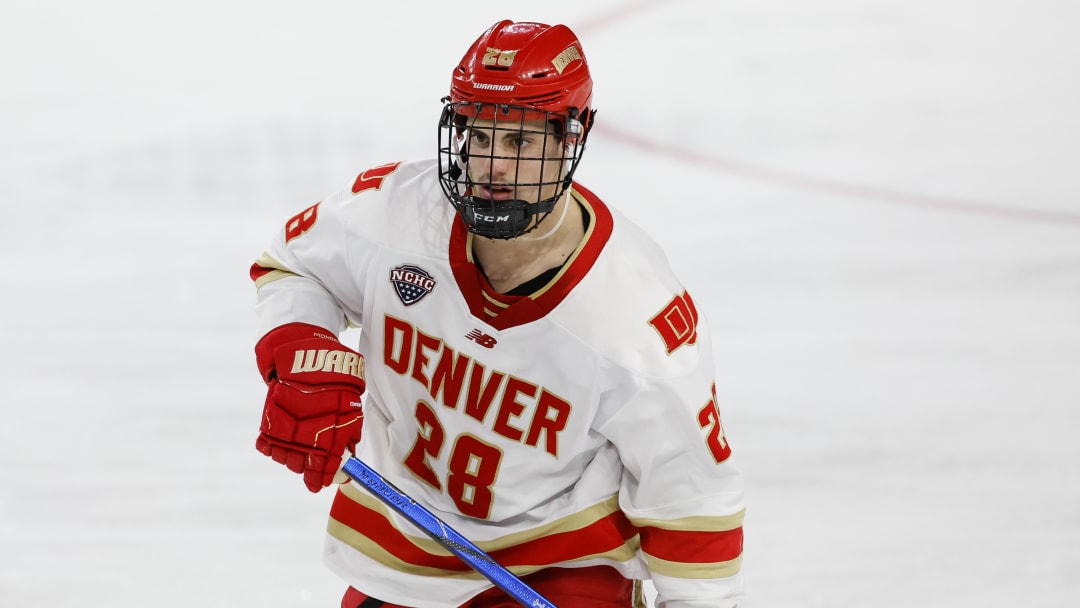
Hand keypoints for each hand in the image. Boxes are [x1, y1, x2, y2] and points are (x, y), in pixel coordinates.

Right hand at [255, 323, 365, 491]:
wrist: (303, 351)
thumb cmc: (333, 375)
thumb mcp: (351, 397)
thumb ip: (349, 426)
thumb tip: (349, 453)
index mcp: (332, 421)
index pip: (329, 458)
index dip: (327, 474)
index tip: (326, 483)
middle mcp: (308, 424)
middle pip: (305, 462)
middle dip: (309, 473)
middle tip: (313, 480)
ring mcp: (286, 422)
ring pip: (286, 456)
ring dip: (293, 462)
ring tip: (298, 461)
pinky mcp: (269, 417)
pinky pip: (267, 444)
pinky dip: (273, 449)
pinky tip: (281, 448)